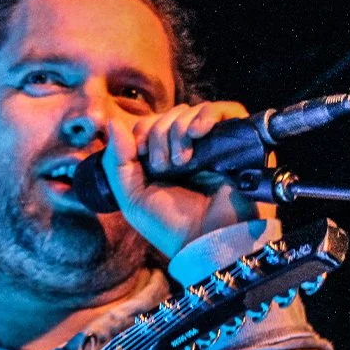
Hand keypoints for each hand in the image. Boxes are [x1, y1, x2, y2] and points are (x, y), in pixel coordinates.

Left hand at [102, 101, 276, 259]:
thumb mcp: (132, 198)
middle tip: (165, 166)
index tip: (143, 153)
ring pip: (193, 111)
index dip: (143, 130)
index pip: (149, 123)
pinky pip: (226, 110)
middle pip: (169, 115)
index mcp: (162, 159)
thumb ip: (117, 163)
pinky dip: (209, 114)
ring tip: (182, 161)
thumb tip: (112, 123)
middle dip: (160, 134)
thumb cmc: (170, 225)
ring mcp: (212, 144)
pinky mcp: (237, 141)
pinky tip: (198, 133)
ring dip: (179, 129)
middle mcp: (188, 148)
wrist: (207, 239)